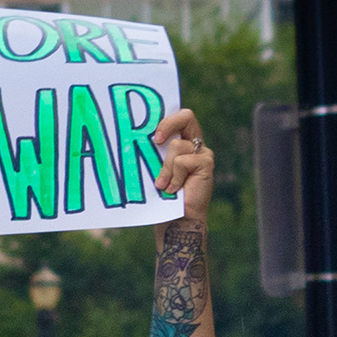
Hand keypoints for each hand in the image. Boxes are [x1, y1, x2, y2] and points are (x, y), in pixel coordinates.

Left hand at [154, 106, 214, 222]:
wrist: (176, 220)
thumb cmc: (161, 197)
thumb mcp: (153, 170)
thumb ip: (151, 154)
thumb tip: (129, 140)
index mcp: (181, 141)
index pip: (177, 116)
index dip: (165, 117)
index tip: (150, 132)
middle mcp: (194, 144)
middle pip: (186, 116)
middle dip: (168, 123)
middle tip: (155, 140)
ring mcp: (202, 153)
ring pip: (177, 146)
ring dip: (165, 168)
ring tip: (162, 186)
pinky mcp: (206, 163)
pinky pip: (183, 162)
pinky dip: (174, 177)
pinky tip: (173, 189)